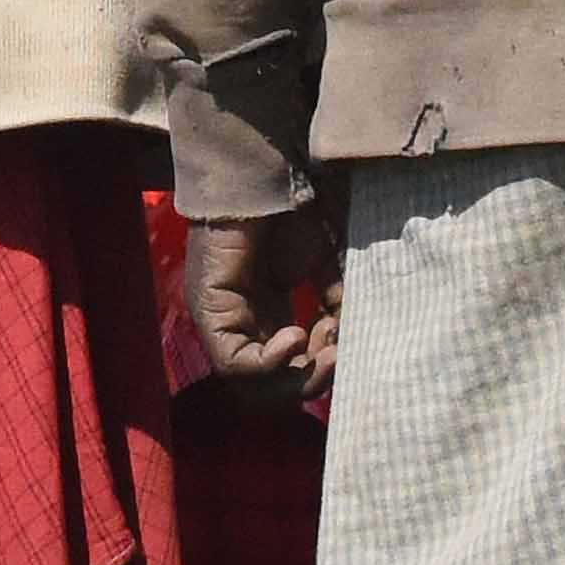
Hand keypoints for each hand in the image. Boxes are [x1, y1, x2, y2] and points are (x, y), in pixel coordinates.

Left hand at [183, 200, 337, 408]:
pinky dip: (271, 363)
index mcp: (269, 316)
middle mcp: (243, 324)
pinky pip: (234, 364)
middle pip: (273, 390)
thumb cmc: (297, 212)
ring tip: (326, 346)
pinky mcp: (209, 309)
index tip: (347, 342)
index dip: (324, 369)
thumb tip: (354, 342)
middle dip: (314, 381)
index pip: (292, 373)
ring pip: (253, 387)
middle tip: (342, 355)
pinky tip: (297, 333)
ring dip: (299, 376)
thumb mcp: (328, 266)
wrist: (267, 174)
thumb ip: (340, 304)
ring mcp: (223, 319)